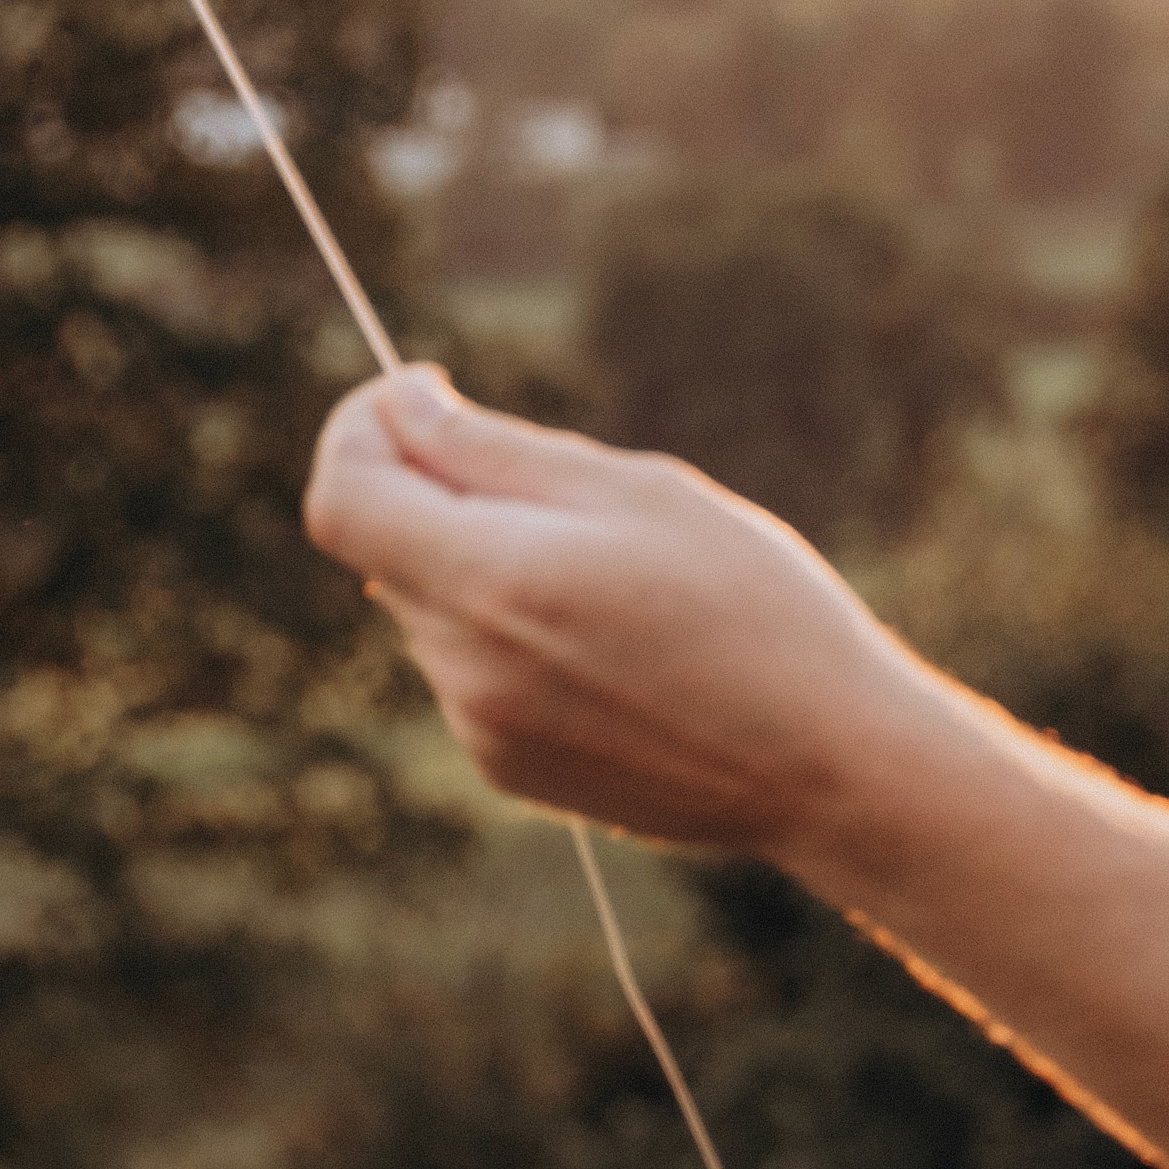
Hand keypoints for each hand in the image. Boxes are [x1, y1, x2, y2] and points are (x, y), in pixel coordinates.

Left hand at [301, 367, 957, 864]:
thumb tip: (403, 413)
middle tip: (567, 490)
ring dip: (488, 568)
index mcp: (491, 584)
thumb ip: (495, 452)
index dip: (361, 430)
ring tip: (616, 583)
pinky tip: (617, 646)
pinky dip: (515, 635)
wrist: (826, 765)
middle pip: (390, 550)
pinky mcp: (511, 770)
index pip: (343, 499)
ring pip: (436, 611)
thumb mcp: (635, 491)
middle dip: (444, 495)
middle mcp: (465, 669)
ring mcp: (482, 731)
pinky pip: (475, 673)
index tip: (423, 398)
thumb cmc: (753, 607)